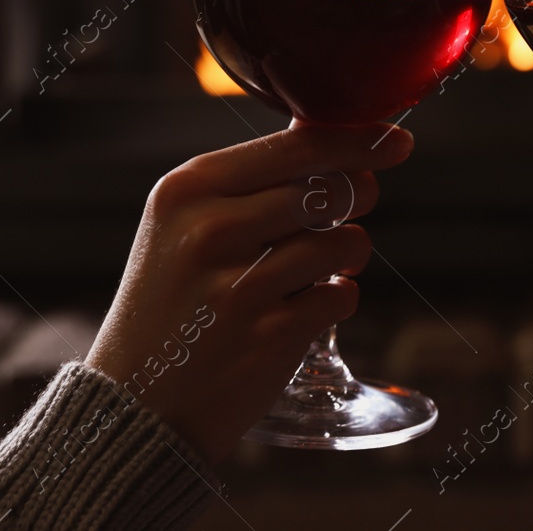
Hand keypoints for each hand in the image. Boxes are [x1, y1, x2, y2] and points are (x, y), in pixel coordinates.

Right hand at [85, 122, 411, 463]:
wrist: (136, 401)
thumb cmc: (172, 299)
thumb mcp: (185, 222)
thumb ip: (255, 178)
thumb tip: (334, 130)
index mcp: (189, 188)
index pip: (297, 145)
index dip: (358, 140)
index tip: (396, 140)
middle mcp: (211, 229)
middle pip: (331, 188)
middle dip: (361, 194)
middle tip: (354, 206)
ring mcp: (240, 285)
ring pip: (345, 241)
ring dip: (347, 255)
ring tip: (318, 267)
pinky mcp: (269, 335)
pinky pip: (341, 296)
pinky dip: (335, 299)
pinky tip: (303, 308)